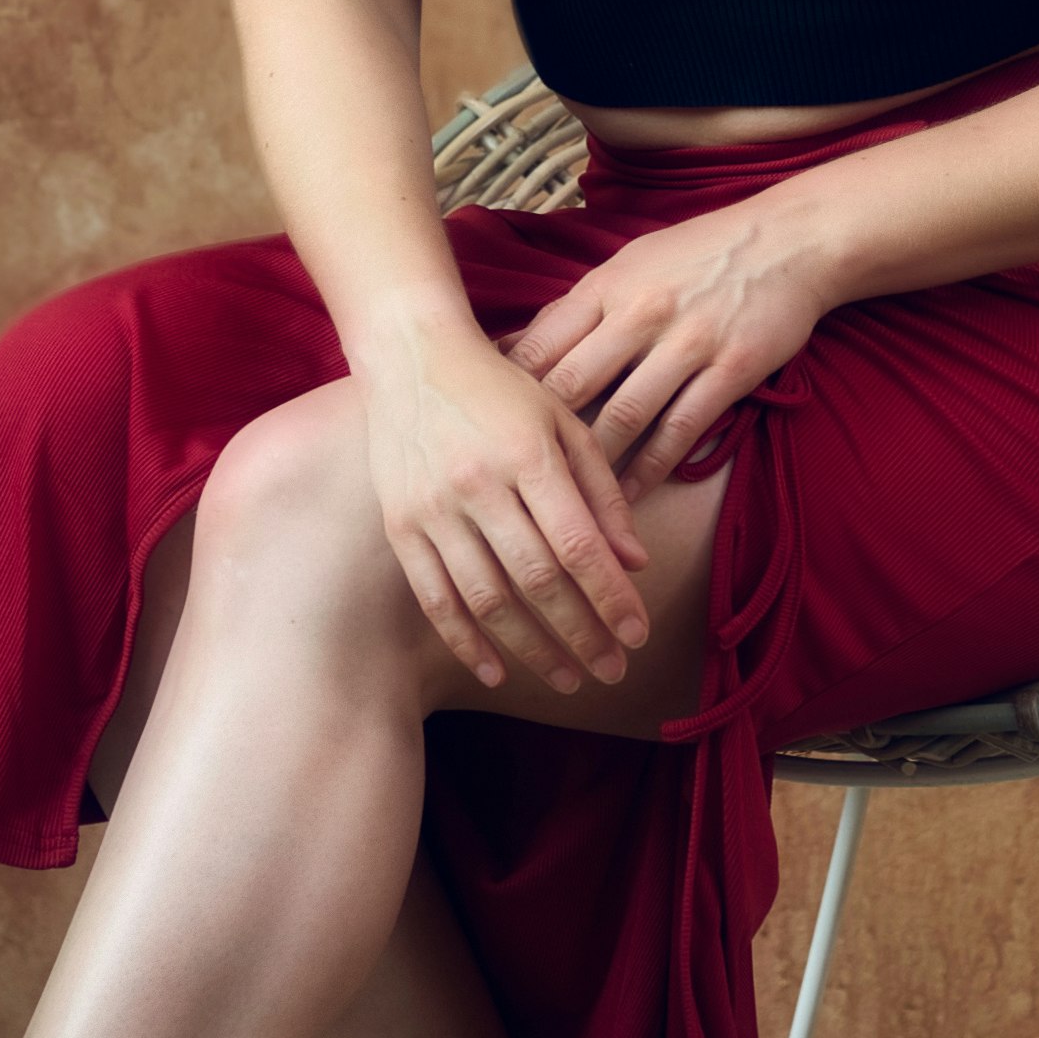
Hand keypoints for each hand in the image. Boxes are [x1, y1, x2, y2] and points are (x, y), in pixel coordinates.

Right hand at [359, 315, 652, 699]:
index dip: (611, 597)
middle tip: (613, 671)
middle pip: (538, 580)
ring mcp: (433, 508)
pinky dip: (466, 641)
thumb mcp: (564, 422)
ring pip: (487, 599)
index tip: (638, 636)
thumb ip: (602, 491)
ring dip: (530, 649)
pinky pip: (435, 598)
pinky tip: (497, 672)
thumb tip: (636, 563)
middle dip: (581, 634)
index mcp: (528, 454)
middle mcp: (479, 485)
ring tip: (567, 679)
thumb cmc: (501, 390)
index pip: (578, 544)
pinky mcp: (401, 526)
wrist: (412, 357)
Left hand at [504, 194, 828, 480]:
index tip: (485, 436)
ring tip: (568, 509)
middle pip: (571, 387)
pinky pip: (681, 429)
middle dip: (538, 442)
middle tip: (515, 487)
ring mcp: (687, 342)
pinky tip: (631, 499)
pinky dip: (652, 469)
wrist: (789, 239)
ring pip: (624, 417)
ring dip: (594, 469)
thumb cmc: (698, 253)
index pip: (539, 346)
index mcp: (606, 286)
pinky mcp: (731, 369)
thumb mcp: (628, 264)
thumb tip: (512, 349)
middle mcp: (640, 313)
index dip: (505, 396)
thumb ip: (576, 310)